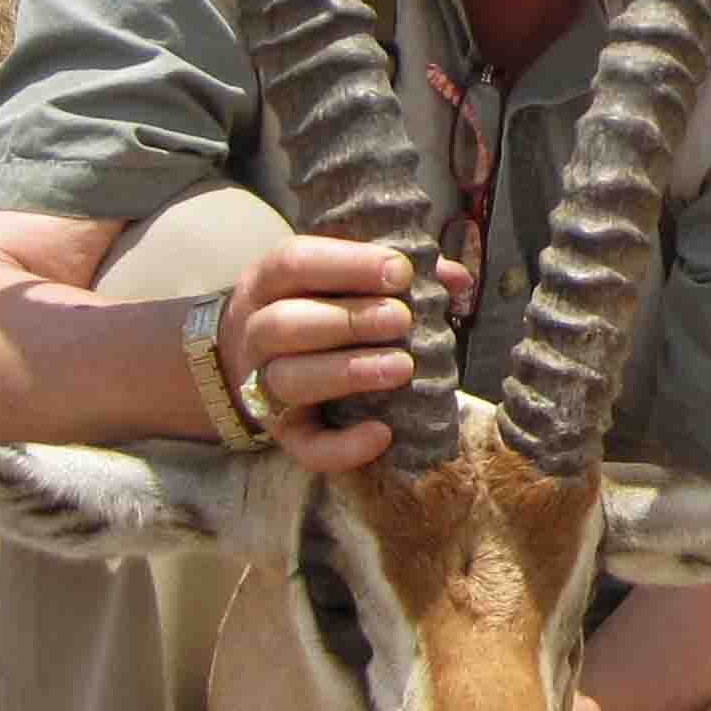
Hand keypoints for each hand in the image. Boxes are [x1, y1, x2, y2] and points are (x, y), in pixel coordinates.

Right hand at [215, 238, 469, 474]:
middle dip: (348, 320)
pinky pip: (304, 446)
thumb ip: (395, 272)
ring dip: (349, 372)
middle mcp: (255, 332)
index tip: (400, 271)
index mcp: (270, 281)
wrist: (252, 360)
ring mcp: (261, 386)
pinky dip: (341, 447)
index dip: (348, 264)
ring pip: (289, 380)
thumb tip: (457, 278)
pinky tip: (381, 434)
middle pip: (284, 324)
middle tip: (402, 320)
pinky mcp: (283, 433)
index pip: (295, 263)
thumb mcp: (344, 278)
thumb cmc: (319, 306)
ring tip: (403, 368)